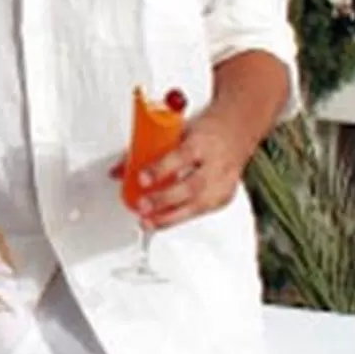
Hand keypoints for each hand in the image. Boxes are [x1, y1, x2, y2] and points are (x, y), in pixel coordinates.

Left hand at [111, 116, 254, 229]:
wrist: (236, 131)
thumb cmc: (204, 130)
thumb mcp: (176, 131)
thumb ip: (148, 149)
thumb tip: (119, 170)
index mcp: (203, 141)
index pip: (183, 155)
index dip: (161, 169)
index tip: (142, 178)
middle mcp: (216, 163)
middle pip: (192, 186)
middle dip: (164, 200)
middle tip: (142, 206)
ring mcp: (224, 183)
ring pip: (199, 205)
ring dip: (170, 217)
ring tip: (147, 222)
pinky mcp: (224, 198)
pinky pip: (201, 211)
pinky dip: (179, 218)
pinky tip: (162, 222)